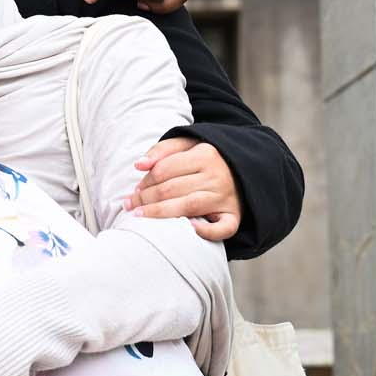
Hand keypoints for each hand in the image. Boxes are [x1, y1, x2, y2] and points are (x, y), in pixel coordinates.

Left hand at [126, 137, 240, 240]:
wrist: (244, 171)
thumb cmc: (207, 160)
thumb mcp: (187, 145)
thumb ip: (161, 150)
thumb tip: (139, 165)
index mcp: (205, 154)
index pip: (164, 170)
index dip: (144, 182)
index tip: (134, 191)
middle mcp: (216, 176)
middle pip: (171, 189)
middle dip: (145, 199)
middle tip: (130, 206)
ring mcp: (226, 197)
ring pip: (188, 206)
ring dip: (159, 213)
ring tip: (139, 216)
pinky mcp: (234, 215)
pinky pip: (223, 228)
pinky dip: (207, 231)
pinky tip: (189, 229)